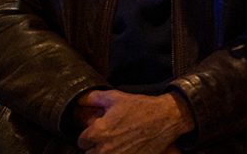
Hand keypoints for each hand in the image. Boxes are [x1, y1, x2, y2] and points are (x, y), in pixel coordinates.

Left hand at [75, 89, 193, 153]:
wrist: (164, 119)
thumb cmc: (141, 108)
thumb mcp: (116, 97)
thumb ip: (94, 98)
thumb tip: (81, 99)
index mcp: (98, 132)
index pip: (82, 141)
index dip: (88, 135)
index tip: (96, 132)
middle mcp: (105, 149)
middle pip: (90, 153)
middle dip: (96, 146)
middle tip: (107, 138)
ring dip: (106, 152)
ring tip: (116, 144)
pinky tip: (125, 148)